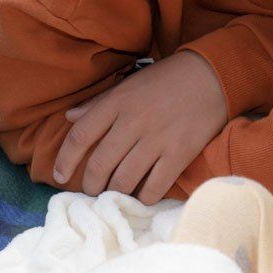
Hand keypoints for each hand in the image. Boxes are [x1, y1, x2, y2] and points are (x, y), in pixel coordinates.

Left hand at [54, 51, 227, 203]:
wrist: (213, 75)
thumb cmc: (168, 79)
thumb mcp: (129, 84)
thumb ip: (99, 103)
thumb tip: (70, 117)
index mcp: (118, 102)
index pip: (80, 136)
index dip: (65, 160)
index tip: (60, 175)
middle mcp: (134, 122)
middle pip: (100, 164)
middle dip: (91, 185)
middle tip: (91, 191)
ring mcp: (158, 139)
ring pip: (125, 179)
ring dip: (115, 193)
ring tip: (114, 195)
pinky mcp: (181, 152)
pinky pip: (156, 185)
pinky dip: (145, 197)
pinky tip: (142, 197)